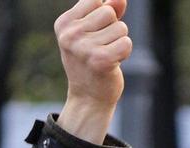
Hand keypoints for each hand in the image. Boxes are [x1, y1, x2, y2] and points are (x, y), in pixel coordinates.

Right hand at [54, 0, 130, 143]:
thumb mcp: (93, 30)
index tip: (92, 33)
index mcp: (63, 24)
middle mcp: (69, 36)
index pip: (96, 0)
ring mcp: (83, 49)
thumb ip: (107, 9)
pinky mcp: (100, 60)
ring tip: (104, 55)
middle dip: (112, 27)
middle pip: (109, 12)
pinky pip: (126, 43)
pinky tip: (112, 63)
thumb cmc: (90, 59)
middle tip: (100, 46)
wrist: (87, 96)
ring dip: (118, 41)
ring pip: (120, 28)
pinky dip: (124, 52)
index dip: (102, 14)